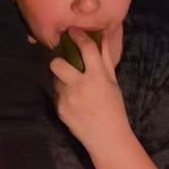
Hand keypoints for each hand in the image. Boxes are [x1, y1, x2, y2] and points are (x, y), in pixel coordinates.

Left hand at [48, 23, 128, 142]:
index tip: (73, 31)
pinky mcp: (59, 109)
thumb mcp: (113, 82)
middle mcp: (80, 86)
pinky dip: (62, 92)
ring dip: (60, 77)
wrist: (106, 137)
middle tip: (65, 62)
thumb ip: (105, 59)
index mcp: (97, 77)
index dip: (79, 36)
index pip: (86, 48)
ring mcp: (67, 98)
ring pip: (54, 78)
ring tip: (71, 84)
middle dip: (58, 60)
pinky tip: (72, 100)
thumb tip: (102, 37)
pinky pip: (55, 93)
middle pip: (57, 63)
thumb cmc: (114, 108)